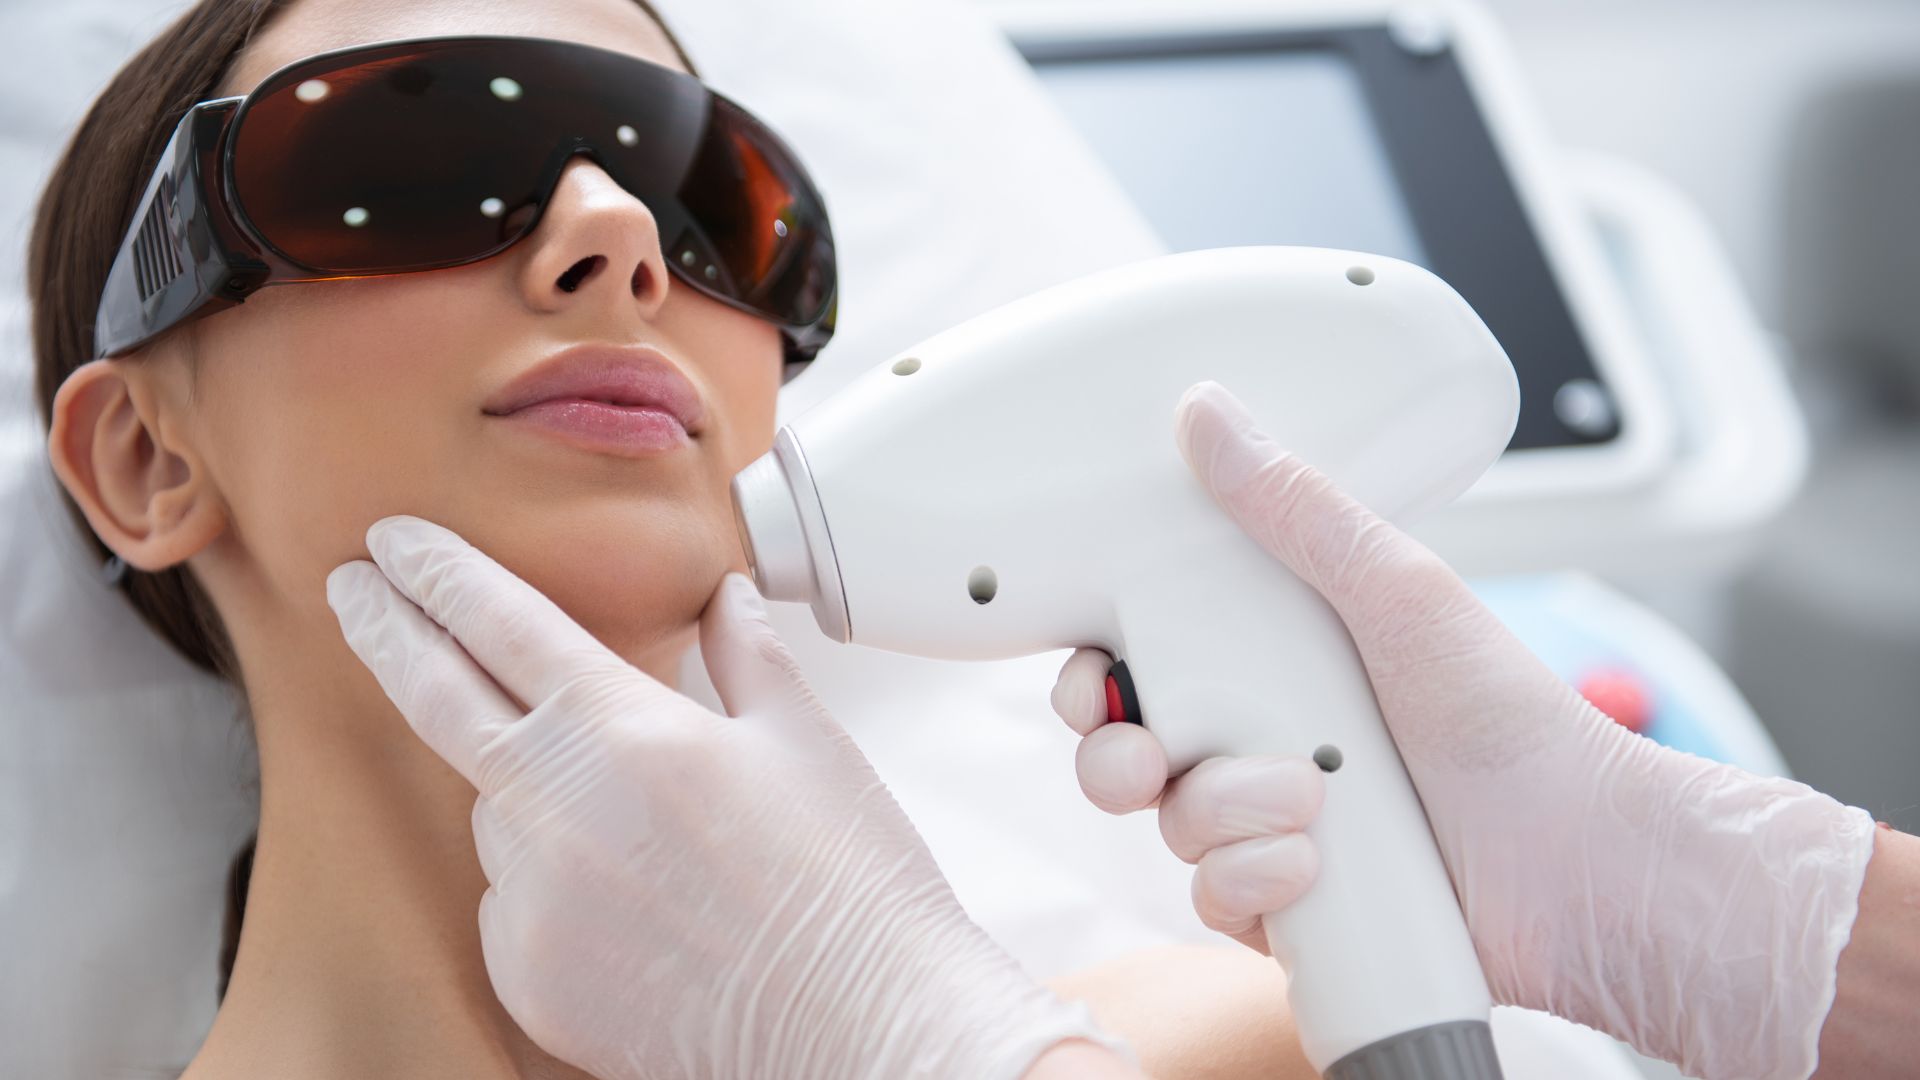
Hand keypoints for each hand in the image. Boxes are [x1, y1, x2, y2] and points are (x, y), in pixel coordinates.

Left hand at [326, 516, 1121, 1079]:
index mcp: (624, 729)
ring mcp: (529, 896)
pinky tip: (627, 895)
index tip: (396, 543)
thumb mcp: (805, 741)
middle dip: (384, 627)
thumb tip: (726, 599)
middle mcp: (554, 807)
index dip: (437, 572)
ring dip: (522, 787)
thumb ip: (746, 656)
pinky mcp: (524, 974)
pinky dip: (545, 881)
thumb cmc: (843, 887)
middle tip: (351, 585)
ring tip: (625, 816)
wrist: (852, 1026)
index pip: (499, 623)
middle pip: (435, 695)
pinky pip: (509, 899)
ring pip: (492, 811)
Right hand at [1051, 381, 1877, 1079]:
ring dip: (1217, 816)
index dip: (1091, 678)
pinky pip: (1216, 901)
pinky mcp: (1292, 909)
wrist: (1582, 856)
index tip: (1094, 677)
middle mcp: (1258, 745)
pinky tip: (1313, 865)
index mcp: (1269, 663)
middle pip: (1125, 757)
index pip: (1137, 666)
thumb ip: (1294, 509)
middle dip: (1114, 760)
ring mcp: (1271, 831)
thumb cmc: (1508, 719)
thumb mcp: (1396, 590)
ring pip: (1169, 830)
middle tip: (1147, 753)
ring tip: (1305, 803)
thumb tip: (1206, 411)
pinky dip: (1251, 883)